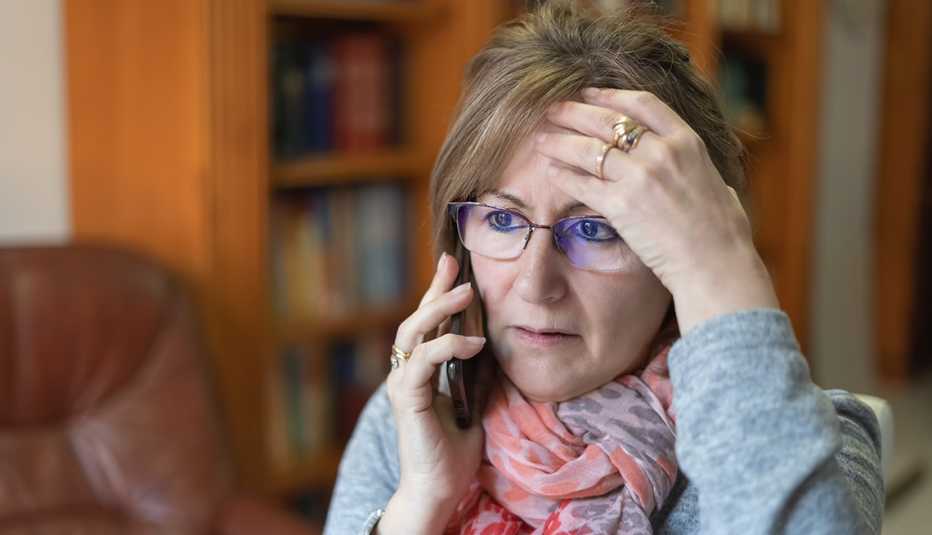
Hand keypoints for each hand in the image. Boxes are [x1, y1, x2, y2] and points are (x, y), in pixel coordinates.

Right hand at [379, 252, 486, 533]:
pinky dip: (448, 346)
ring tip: (467, 291)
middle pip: (415, 319)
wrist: (440, 487)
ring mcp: (404, 384)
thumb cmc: (456, 449)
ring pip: (412, 333)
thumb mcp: (475, 399)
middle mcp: (407, 373)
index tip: (455, 265)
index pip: (428, 324)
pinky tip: (474, 342)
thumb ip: (478, 371)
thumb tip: (500, 340)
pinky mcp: (408, 398)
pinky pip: (425, 361)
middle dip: (434, 289)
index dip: (439, 293)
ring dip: (439, 308)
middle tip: (455, 264)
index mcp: (421, 371)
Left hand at [536, 88, 777, 332]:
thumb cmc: (724, 233)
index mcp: (686, 142)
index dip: (610, 96)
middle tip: (553, 110)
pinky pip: (582, 184)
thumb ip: (699, 169)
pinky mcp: (620, 206)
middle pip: (607, 121)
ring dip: (560, 142)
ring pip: (587, 149)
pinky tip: (551, 172)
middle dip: (575, 113)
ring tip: (542, 140)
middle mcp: (661, 152)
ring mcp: (639, 177)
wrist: (715, 264)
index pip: (642, 104)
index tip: (589, 93)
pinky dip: (563, 176)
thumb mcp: (719, 184)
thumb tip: (696, 169)